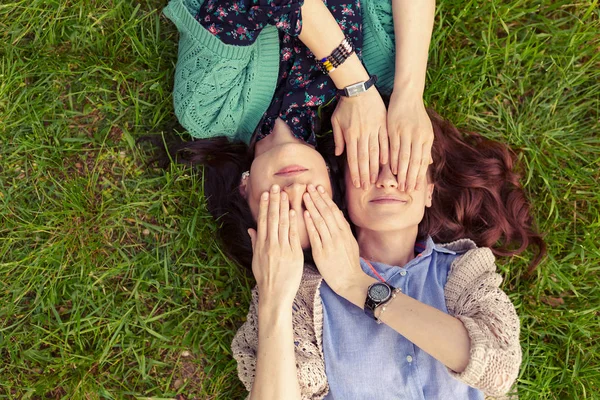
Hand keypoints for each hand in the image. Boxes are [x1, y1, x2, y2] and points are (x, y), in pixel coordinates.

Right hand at [248, 185, 303, 307]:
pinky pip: (293, 235)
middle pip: (272, 219)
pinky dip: (293, 222)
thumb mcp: (256, 260)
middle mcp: (270, 245)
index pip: (262, 221)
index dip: (264, 206)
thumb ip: (255, 242)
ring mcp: (282, 249)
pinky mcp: (293, 255)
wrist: (275, 295)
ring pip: (282, 224)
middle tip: (275, 187)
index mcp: (261, 246)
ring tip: (284, 193)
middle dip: (274, 202)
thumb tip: (251, 228)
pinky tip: (293, 211)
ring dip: (283, 207)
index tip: (266, 193)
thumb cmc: (265, 278)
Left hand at [302, 184, 373, 306]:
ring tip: (305, 195)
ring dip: (312, 206)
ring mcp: (330, 243)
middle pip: (326, 212)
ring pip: (320, 221)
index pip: (333, 211)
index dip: (325, 198)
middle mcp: (338, 235)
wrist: (350, 280)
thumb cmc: (348, 263)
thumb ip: (343, 228)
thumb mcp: (350, 243)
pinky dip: (310, 224)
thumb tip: (338, 213)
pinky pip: (316, 236)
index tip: (318, 188)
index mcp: (344, 232)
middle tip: (309, 186)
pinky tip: (305, 215)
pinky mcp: (322, 253)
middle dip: (317, 198)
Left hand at [331, 87, 388, 190]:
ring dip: (375, 168)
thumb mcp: (336, 122)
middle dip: (365, 175)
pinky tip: (387, 163)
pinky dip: (386, 152)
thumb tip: (339, 155)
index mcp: (350, 135)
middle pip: (364, 159)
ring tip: (376, 180)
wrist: (357, 88)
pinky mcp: (382, 124)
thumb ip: (338, 139)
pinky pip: (385, 141)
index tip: (358, 184)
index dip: (355, 173)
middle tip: (366, 187)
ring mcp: (373, 129)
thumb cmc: (344, 106)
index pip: (353, 159)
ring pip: (375, 153)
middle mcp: (362, 134)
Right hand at [387, 91, 433, 191]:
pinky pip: (395, 148)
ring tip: (400, 184)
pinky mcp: (395, 129)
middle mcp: (419, 137)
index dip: (419, 176)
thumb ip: (425, 147)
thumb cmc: (416, 114)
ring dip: (402, 172)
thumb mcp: (425, 130)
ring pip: (405, 157)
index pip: (423, 161)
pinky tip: (392, 170)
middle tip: (407, 191)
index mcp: (427, 138)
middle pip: (415, 162)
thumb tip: (428, 162)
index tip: (415, 188)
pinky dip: (394, 159)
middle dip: (411, 178)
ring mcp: (407, 133)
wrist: (408, 95)